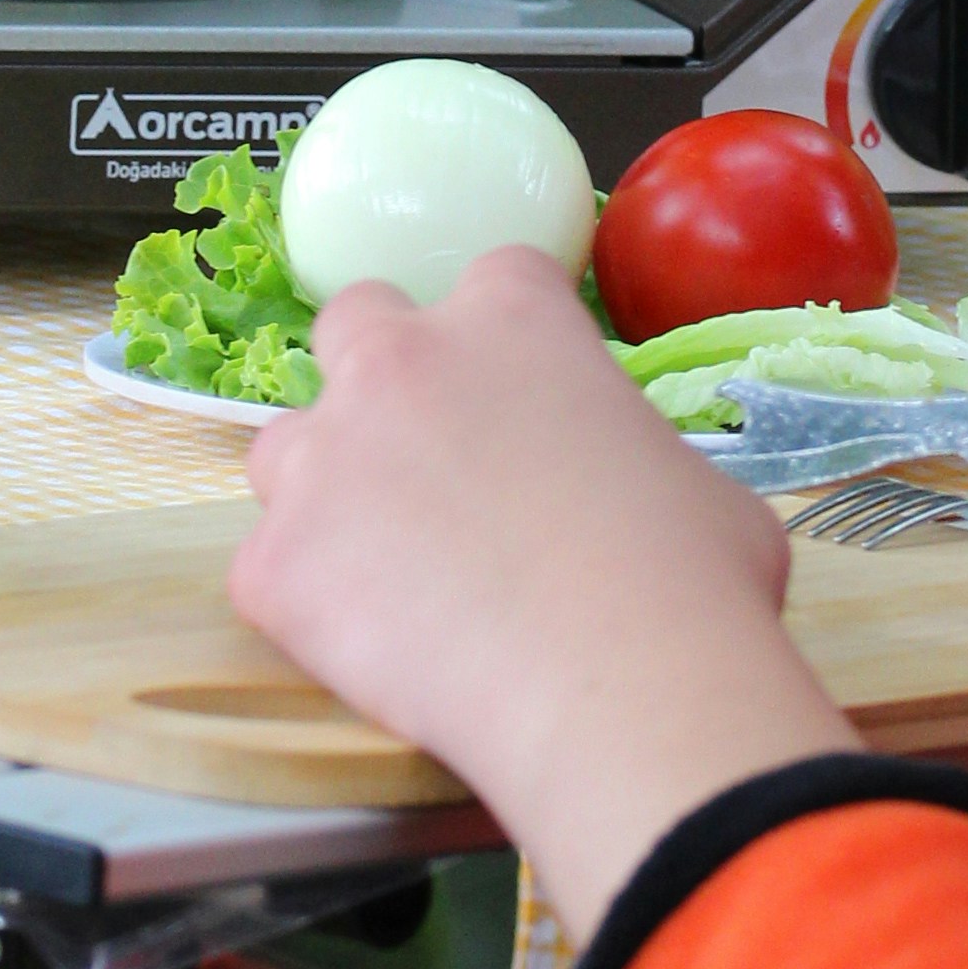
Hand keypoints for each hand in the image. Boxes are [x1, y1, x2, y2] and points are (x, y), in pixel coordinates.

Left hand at [227, 251, 850, 945]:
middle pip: (355, 323)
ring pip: (284, 447)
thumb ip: (632, 455)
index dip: (509, 342)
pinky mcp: (274, 563)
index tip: (522, 396)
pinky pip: (270, 572)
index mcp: (514, 319)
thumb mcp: (697, 483)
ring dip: (326, 491)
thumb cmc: (686, 583)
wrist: (619, 688)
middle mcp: (400, 362)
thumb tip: (634, 498)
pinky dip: (311, 607)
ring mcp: (323, 459)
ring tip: (391, 572)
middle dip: (382, 377)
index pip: (493, 281)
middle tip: (430, 459)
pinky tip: (379, 651)